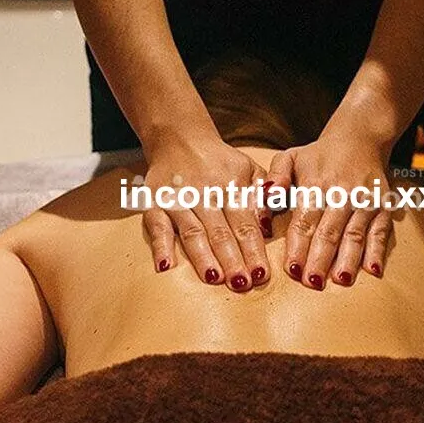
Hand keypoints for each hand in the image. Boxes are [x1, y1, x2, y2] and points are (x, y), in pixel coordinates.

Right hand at [143, 136, 271, 291]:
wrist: (180, 138)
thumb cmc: (221, 163)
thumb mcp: (250, 169)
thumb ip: (264, 196)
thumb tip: (268, 227)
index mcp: (231, 186)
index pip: (245, 223)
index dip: (254, 249)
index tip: (262, 273)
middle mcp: (205, 192)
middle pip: (220, 230)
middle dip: (232, 258)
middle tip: (242, 284)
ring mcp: (178, 198)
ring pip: (192, 230)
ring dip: (203, 256)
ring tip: (214, 278)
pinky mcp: (154, 202)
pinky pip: (156, 225)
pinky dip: (160, 245)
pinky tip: (165, 266)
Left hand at [264, 132, 392, 289]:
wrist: (359, 138)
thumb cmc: (318, 156)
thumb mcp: (290, 157)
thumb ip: (275, 177)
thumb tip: (267, 195)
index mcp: (316, 184)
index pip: (305, 220)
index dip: (298, 246)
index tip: (292, 269)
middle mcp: (342, 193)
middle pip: (330, 231)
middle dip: (320, 258)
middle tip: (312, 282)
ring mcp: (365, 201)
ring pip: (355, 233)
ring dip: (348, 259)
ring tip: (340, 281)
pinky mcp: (383, 206)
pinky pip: (381, 231)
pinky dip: (377, 251)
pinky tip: (373, 271)